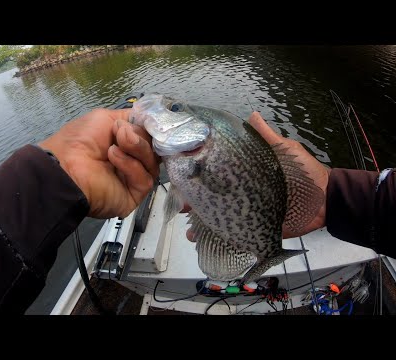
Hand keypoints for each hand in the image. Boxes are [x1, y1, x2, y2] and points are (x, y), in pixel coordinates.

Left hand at [38, 108, 159, 218]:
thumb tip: (151, 122)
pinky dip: (130, 166)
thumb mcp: (105, 118)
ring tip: (112, 148)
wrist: (66, 167)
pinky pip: (145, 178)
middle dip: (140, 137)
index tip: (153, 122)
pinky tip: (113, 159)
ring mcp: (134, 179)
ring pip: (153, 162)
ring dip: (135, 149)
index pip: (151, 136)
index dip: (154, 128)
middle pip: (155, 148)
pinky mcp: (135, 194)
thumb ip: (131, 118)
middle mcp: (132, 160)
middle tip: (121, 134)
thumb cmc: (80, 140)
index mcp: (125, 143)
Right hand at [185, 111, 329, 240]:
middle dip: (194, 202)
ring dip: (200, 224)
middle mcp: (241, 193)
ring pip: (217, 218)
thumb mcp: (284, 150)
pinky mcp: (255, 229)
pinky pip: (233, 235)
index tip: (183, 175)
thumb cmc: (304, 173)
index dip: (199, 175)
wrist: (326, 200)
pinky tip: (201, 240)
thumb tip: (251, 114)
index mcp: (245, 175)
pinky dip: (217, 239)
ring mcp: (247, 212)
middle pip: (212, 198)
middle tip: (183, 205)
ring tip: (190, 231)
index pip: (216, 175)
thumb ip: (266, 137)